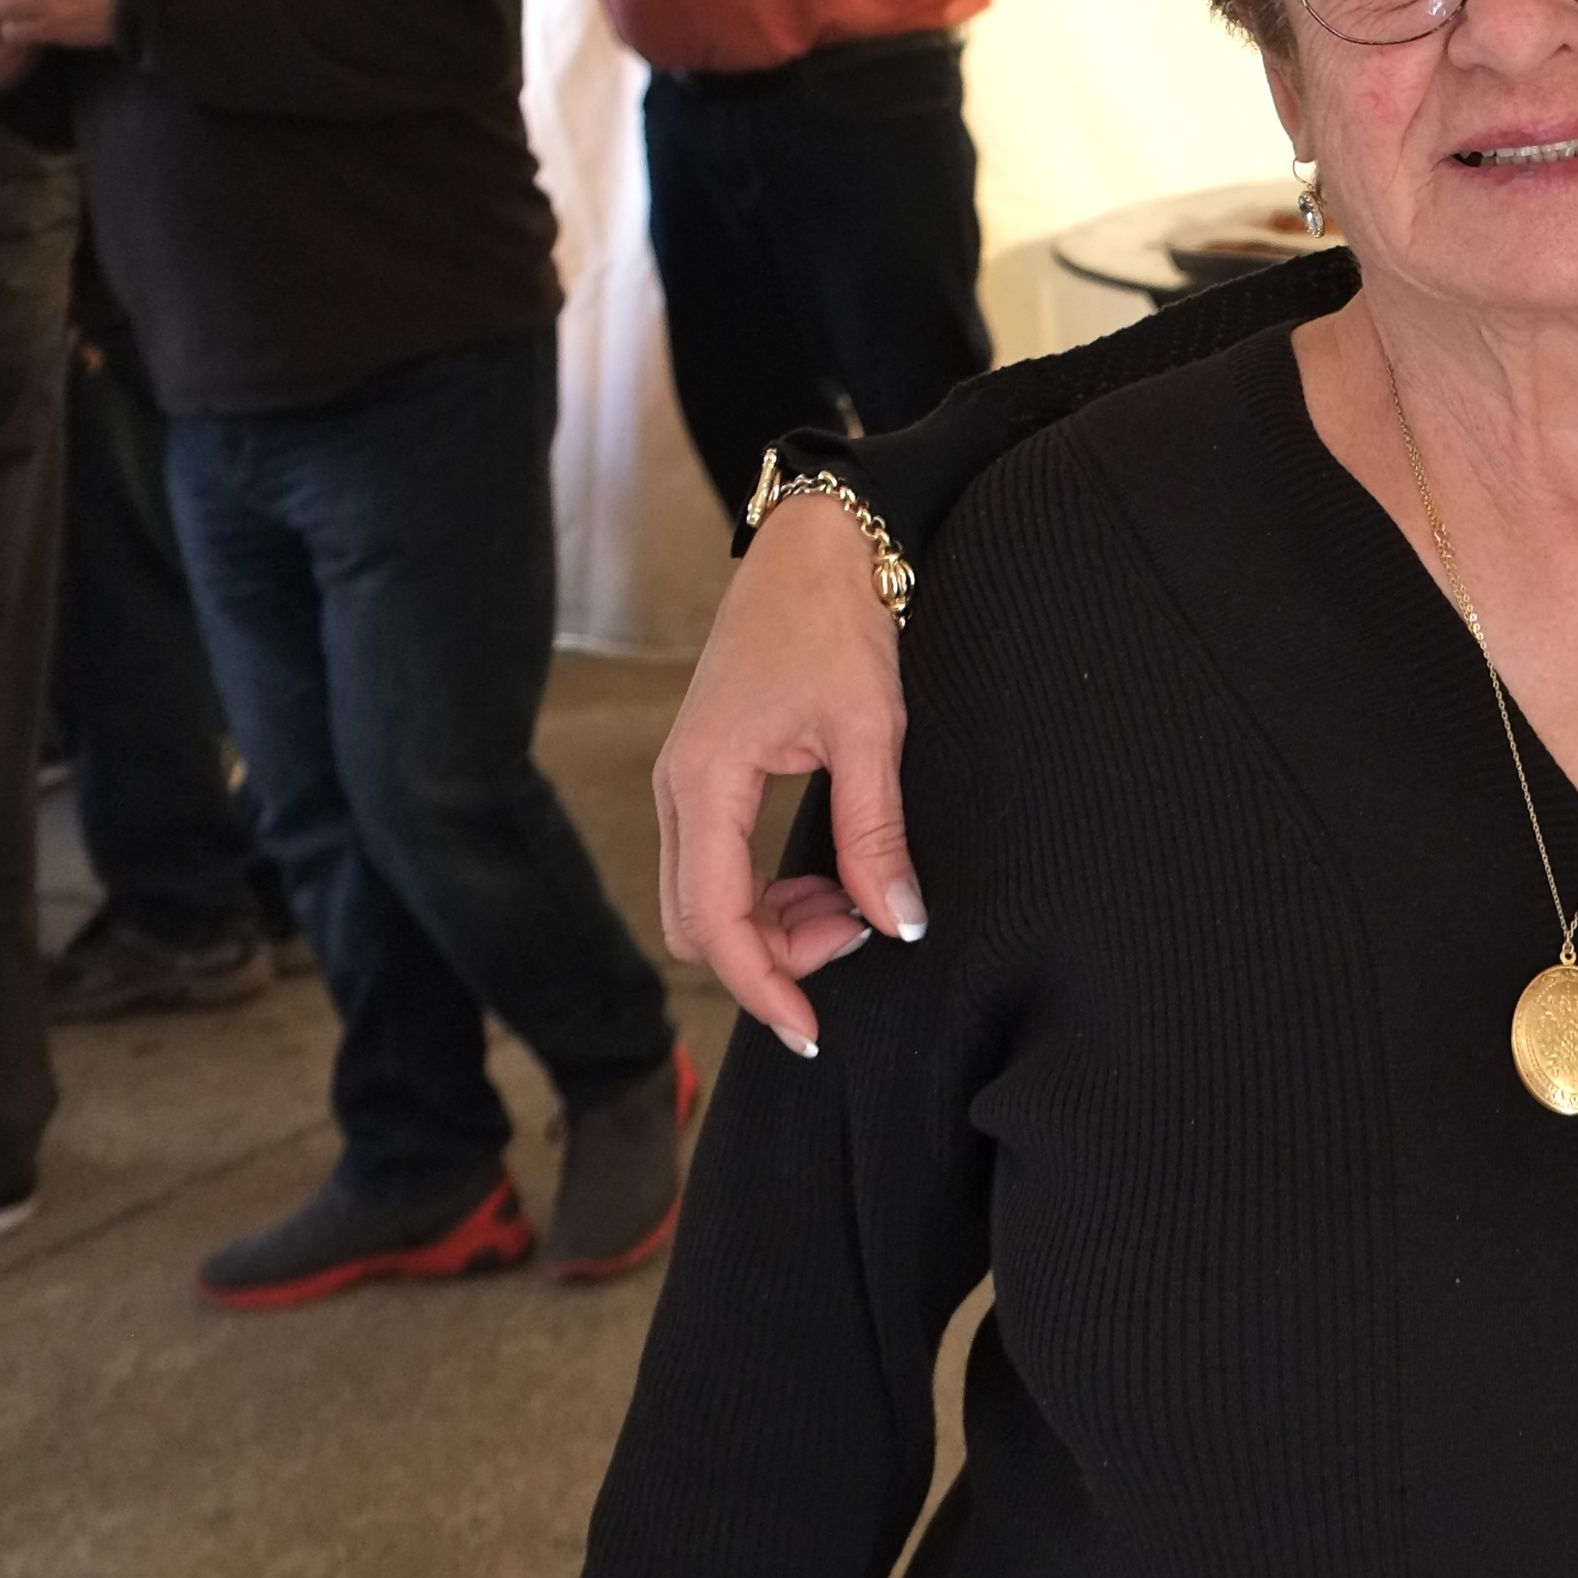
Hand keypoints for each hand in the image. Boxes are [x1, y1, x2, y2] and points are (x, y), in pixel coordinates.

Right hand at [653, 494, 919, 1056]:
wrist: (814, 546)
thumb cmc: (836, 622)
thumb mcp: (871, 730)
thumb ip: (876, 834)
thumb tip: (898, 922)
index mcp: (706, 782)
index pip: (716, 923)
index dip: (762, 986)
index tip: (809, 1030)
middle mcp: (679, 789)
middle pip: (697, 923)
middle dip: (771, 954)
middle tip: (857, 934)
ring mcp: (686, 781)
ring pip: (704, 899)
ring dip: (772, 923)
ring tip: (853, 901)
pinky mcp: (706, 773)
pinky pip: (716, 865)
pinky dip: (766, 891)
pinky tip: (828, 877)